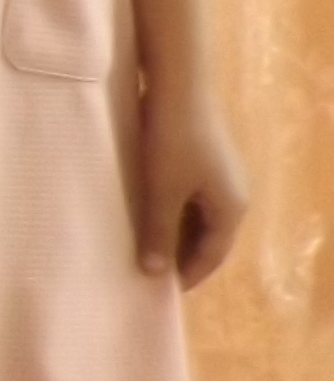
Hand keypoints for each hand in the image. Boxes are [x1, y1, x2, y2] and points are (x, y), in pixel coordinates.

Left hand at [139, 89, 251, 288]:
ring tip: (145, 247)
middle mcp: (234, 195)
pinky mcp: (205, 159)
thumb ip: (157, 233)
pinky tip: (148, 212)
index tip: (162, 293)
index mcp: (231, 209)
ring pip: (198, 217)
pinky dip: (173, 212)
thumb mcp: (161, 192)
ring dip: (176, 234)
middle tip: (150, 273)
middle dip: (182, 256)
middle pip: (208, 238)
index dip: (188, 275)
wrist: (179, 87)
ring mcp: (222, 176)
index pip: (212, 256)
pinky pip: (192, 198)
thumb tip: (154, 272)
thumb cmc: (172, 143)